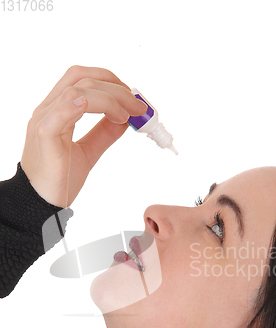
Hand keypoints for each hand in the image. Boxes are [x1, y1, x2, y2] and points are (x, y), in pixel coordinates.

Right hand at [20, 65, 146, 207]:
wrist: (41, 204)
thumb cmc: (58, 179)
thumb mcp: (87, 152)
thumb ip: (103, 134)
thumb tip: (125, 119)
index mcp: (56, 110)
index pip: (81, 78)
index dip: (109, 81)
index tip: (132, 98)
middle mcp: (47, 110)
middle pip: (81, 78)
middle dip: (115, 87)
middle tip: (137, 106)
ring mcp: (44, 121)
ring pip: (76, 90)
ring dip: (109, 98)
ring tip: (126, 116)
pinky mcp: (44, 137)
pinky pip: (60, 112)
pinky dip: (81, 105)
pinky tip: (107, 113)